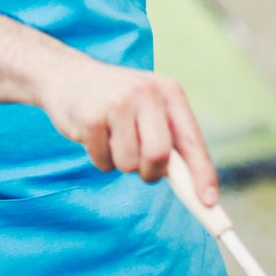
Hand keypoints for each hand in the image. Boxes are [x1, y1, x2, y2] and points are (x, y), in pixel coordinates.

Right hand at [38, 53, 219, 204]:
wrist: (66, 74)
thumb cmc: (116, 99)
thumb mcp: (149, 106)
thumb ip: (170, 138)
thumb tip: (193, 186)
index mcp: (169, 91)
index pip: (192, 140)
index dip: (202, 173)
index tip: (208, 202)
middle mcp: (146, 93)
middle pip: (159, 156)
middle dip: (151, 173)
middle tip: (140, 167)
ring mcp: (117, 103)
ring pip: (129, 164)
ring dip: (121, 163)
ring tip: (112, 138)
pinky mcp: (90, 118)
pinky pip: (103, 163)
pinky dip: (100, 159)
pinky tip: (94, 135)